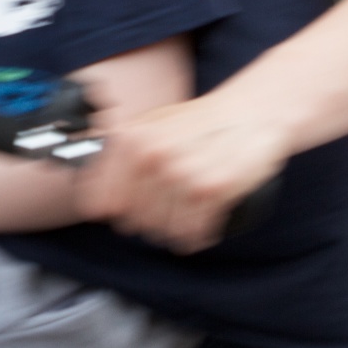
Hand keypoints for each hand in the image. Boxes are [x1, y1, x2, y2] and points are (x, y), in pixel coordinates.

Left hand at [75, 95, 285, 252]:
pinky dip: (197, 235)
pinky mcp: (211, 190)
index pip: (103, 204)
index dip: (115, 213)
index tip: (127, 213)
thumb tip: (96, 208)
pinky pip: (193, 234)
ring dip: (174, 230)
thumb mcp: (151, 129)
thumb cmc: (200, 124)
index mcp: (130, 140)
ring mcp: (181, 174)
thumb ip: (119, 162)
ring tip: (187, 211)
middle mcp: (151, 156)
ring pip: (162, 231)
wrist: (251, 112)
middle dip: (149, 221)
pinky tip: (202, 221)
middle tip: (169, 205)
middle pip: (134, 222)